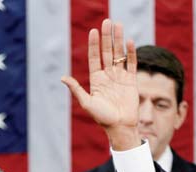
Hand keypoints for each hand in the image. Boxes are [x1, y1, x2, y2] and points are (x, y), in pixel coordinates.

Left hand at [61, 18, 139, 149]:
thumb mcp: (87, 103)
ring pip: (119, 54)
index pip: (94, 57)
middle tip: (107, 21)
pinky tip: (129, 42)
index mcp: (96, 79)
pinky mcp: (131, 81)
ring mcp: (120, 77)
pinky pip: (132, 64)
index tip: (93, 31)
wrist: (120, 127)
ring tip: (118, 25)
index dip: (94, 44)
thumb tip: (63, 78)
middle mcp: (108, 76)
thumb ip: (76, 90)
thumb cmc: (102, 118)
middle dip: (107, 37)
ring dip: (119, 40)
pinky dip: (131, 53)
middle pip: (107, 52)